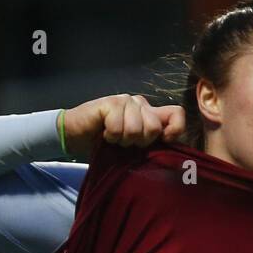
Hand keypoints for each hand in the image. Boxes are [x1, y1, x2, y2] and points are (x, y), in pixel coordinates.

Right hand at [62, 94, 185, 157]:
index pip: (177, 113)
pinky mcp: (111, 103)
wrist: (76, 135)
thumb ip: (151, 144)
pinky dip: (110, 136)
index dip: (175, 129)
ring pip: (136, 128)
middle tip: (124, 142)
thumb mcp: (133, 147)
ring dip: (122, 140)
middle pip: (154, 127)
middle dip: (139, 142)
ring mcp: (126, 101)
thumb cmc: (105, 144)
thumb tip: (169, 152)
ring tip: (113, 137)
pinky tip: (104, 133)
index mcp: (150, 114)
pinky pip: (118, 127)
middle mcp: (141, 104)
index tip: (164, 141)